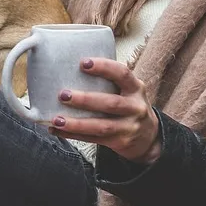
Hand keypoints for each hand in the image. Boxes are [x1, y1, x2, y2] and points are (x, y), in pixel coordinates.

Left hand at [47, 58, 161, 163]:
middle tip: (62, 94)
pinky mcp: (120, 142)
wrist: (149, 137)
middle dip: (85, 99)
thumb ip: (108, 81)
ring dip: (76, 123)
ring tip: (56, 120)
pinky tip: (56, 131)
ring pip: (101, 126)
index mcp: (136, 88)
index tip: (83, 63)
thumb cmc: (128, 105)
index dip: (104, 67)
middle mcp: (135, 107)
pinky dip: (73, 135)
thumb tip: (69, 68)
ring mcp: (129, 127)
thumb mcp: (128, 91)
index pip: (122, 74)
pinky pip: (94, 139)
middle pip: (110, 103)